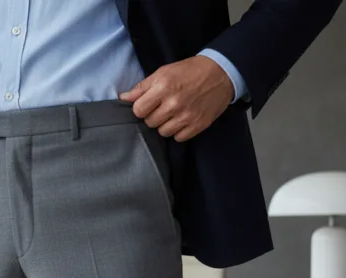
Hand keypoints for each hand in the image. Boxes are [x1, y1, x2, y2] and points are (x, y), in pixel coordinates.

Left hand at [120, 55, 234, 142]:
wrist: (221, 73)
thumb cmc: (189, 71)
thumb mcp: (163, 72)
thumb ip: (142, 87)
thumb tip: (123, 98)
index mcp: (163, 88)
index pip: (138, 110)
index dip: (141, 108)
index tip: (148, 104)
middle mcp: (174, 104)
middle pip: (149, 123)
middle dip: (152, 116)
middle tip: (162, 107)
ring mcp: (187, 116)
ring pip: (163, 132)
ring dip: (165, 125)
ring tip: (172, 114)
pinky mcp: (198, 125)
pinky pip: (178, 138)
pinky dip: (178, 131)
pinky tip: (182, 120)